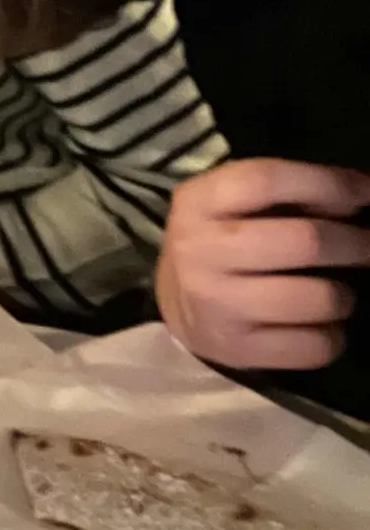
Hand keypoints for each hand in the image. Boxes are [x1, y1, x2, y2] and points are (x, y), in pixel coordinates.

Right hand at [157, 159, 369, 371]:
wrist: (178, 306)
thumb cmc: (221, 243)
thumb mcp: (231, 204)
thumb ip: (283, 192)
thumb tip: (356, 196)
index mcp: (198, 203)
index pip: (266, 180)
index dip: (328, 184)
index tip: (365, 192)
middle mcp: (199, 251)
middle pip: (305, 242)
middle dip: (355, 243)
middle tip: (366, 246)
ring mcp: (216, 304)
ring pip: (319, 299)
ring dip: (343, 296)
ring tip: (333, 293)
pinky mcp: (235, 349)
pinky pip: (315, 346)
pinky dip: (331, 337)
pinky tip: (316, 326)